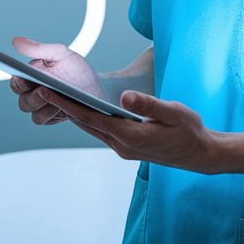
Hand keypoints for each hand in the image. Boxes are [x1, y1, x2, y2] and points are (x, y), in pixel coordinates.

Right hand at [8, 37, 107, 125]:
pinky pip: (45, 120)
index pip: (17, 82)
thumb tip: (16, 41)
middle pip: (23, 101)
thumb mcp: (61, 54)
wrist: (96, 89)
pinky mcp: (51, 118)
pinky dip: (52, 115)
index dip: (17, 82)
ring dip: (44, 106)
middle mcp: (34, 93)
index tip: (21, 78)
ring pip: (33, 113)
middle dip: (32, 97)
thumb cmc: (77, 71)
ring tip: (58, 99)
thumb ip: (39, 49)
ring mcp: (42, 107)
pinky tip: (63, 108)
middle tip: (43, 90)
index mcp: (32, 77)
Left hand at [33, 88, 221, 173]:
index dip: (66, 103)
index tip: (46, 91)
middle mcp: (122, 146)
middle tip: (41, 88)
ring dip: (74, 114)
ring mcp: (124, 149)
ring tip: (56, 96)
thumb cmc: (190, 131)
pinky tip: (84, 109)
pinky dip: (89, 120)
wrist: (202, 155)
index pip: (90, 117)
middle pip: (85, 123)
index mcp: (130, 136)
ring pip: (92, 129)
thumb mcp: (174, 112)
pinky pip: (102, 132)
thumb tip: (124, 96)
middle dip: (63, 106)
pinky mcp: (128, 149)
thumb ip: (148, 104)